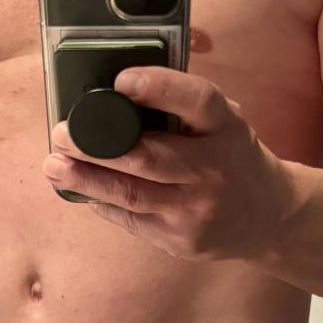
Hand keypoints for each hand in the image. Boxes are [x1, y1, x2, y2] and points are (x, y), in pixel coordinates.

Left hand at [43, 67, 291, 261]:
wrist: (268, 218)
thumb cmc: (233, 157)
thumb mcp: (226, 122)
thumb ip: (185, 104)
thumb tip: (120, 84)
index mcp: (226, 128)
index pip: (197, 101)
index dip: (159, 88)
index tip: (121, 81)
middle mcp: (214, 170)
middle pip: (149, 158)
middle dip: (97, 146)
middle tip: (61, 134)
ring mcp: (197, 210)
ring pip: (132, 195)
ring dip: (86, 180)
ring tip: (54, 166)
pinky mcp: (183, 240)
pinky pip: (133, 221)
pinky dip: (103, 204)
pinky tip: (82, 190)